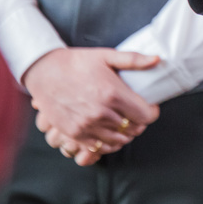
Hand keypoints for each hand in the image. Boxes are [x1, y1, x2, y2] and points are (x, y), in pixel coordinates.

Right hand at [23, 47, 159, 161]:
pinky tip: (107, 132)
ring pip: (117, 140)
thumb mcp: (106, 55)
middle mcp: (101, 112)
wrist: (44, 71)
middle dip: (138, 123)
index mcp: (113, 93)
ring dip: (124, 134)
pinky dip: (107, 143)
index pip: (145, 115)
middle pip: (133, 129)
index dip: (151, 112)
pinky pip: (98, 147)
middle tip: (135, 114)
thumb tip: (158, 60)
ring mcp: (86, 125)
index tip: (149, 107)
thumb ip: (134, 60)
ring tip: (122, 123)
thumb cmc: (76, 62)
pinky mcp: (74, 133)